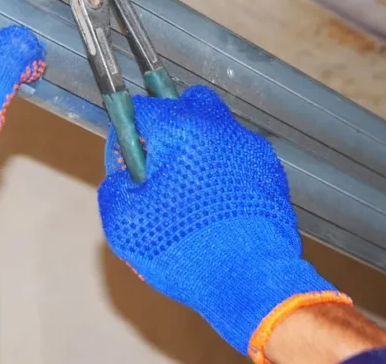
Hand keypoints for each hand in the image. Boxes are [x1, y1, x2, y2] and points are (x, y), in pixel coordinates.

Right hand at [98, 86, 349, 359]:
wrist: (253, 281)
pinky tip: (216, 208)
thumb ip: (114, 186)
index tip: (128, 163)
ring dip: (197, 151)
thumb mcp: (124, 223)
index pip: (141, 108)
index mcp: (181, 129)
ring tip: (190, 196)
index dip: (127, 136)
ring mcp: (250, 149)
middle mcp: (220, 128)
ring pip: (215, 131)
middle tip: (160, 169)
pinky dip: (224, 173)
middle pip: (186, 105)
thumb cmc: (185, 249)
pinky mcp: (271, 173)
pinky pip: (238, 159)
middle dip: (168, 128)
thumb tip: (124, 175)